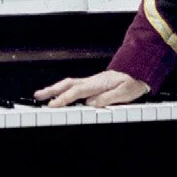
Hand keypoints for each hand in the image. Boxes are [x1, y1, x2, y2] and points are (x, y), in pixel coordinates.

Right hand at [34, 69, 150, 109]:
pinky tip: (60, 95)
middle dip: (51, 90)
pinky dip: (64, 90)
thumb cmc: (133, 82)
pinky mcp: (93, 84)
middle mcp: (92, 81)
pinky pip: (74, 86)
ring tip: (42, 95)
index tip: (52, 105)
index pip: (76, 92)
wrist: (139, 71)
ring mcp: (91, 82)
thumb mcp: (124, 93)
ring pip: (69, 84)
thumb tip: (90, 104)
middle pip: (67, 84)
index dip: (63, 99)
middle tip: (37, 96)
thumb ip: (107, 98)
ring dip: (54, 89)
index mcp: (98, 83)